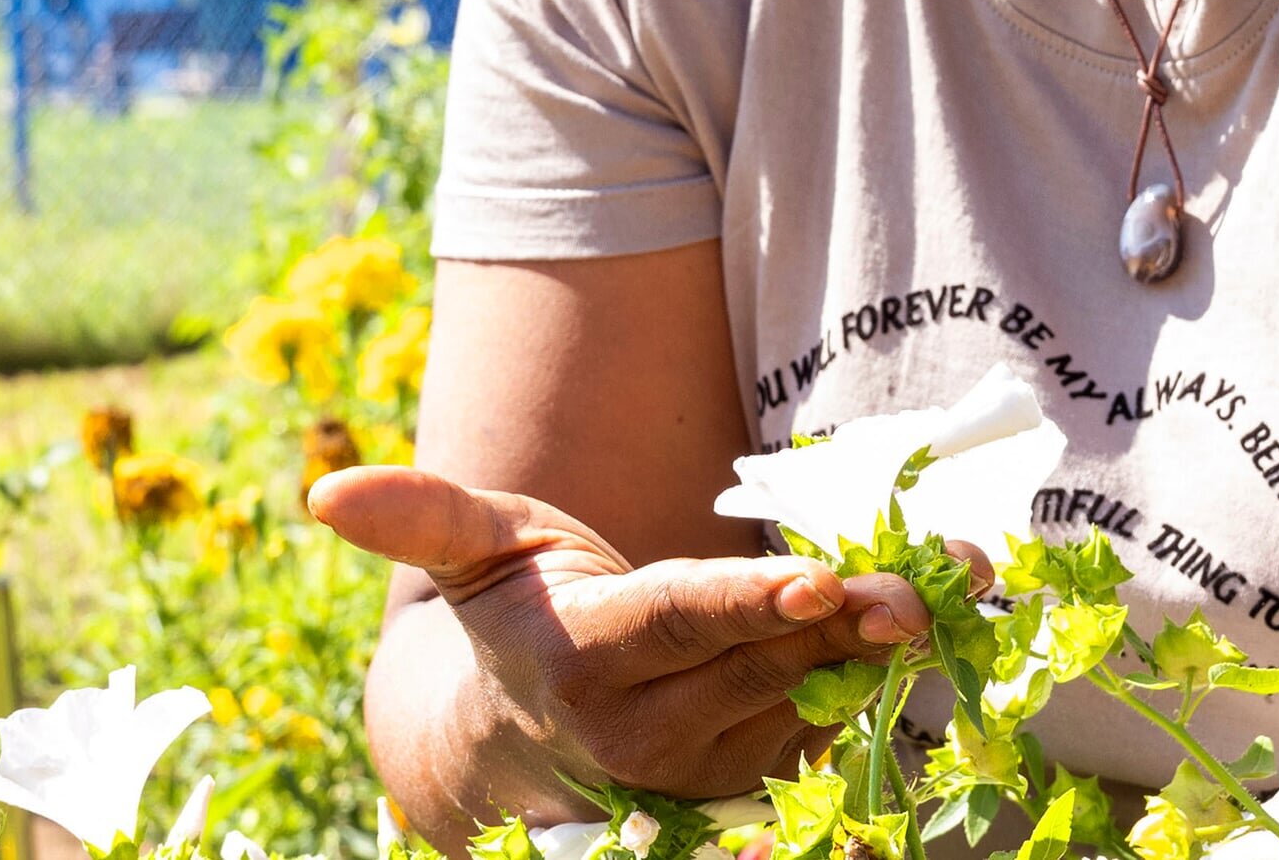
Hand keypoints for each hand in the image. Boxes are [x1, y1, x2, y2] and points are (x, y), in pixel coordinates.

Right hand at [308, 465, 931, 798]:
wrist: (525, 746)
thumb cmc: (514, 616)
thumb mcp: (474, 553)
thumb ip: (422, 517)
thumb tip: (323, 493)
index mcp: (584, 665)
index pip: (676, 627)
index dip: (745, 608)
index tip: (815, 585)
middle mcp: (647, 734)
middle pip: (763, 667)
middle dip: (848, 625)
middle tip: (923, 582)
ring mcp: (706, 772)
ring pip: (809, 702)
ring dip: (885, 651)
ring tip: (955, 586)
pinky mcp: (753, 785)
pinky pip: (830, 734)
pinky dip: (885, 683)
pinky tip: (941, 627)